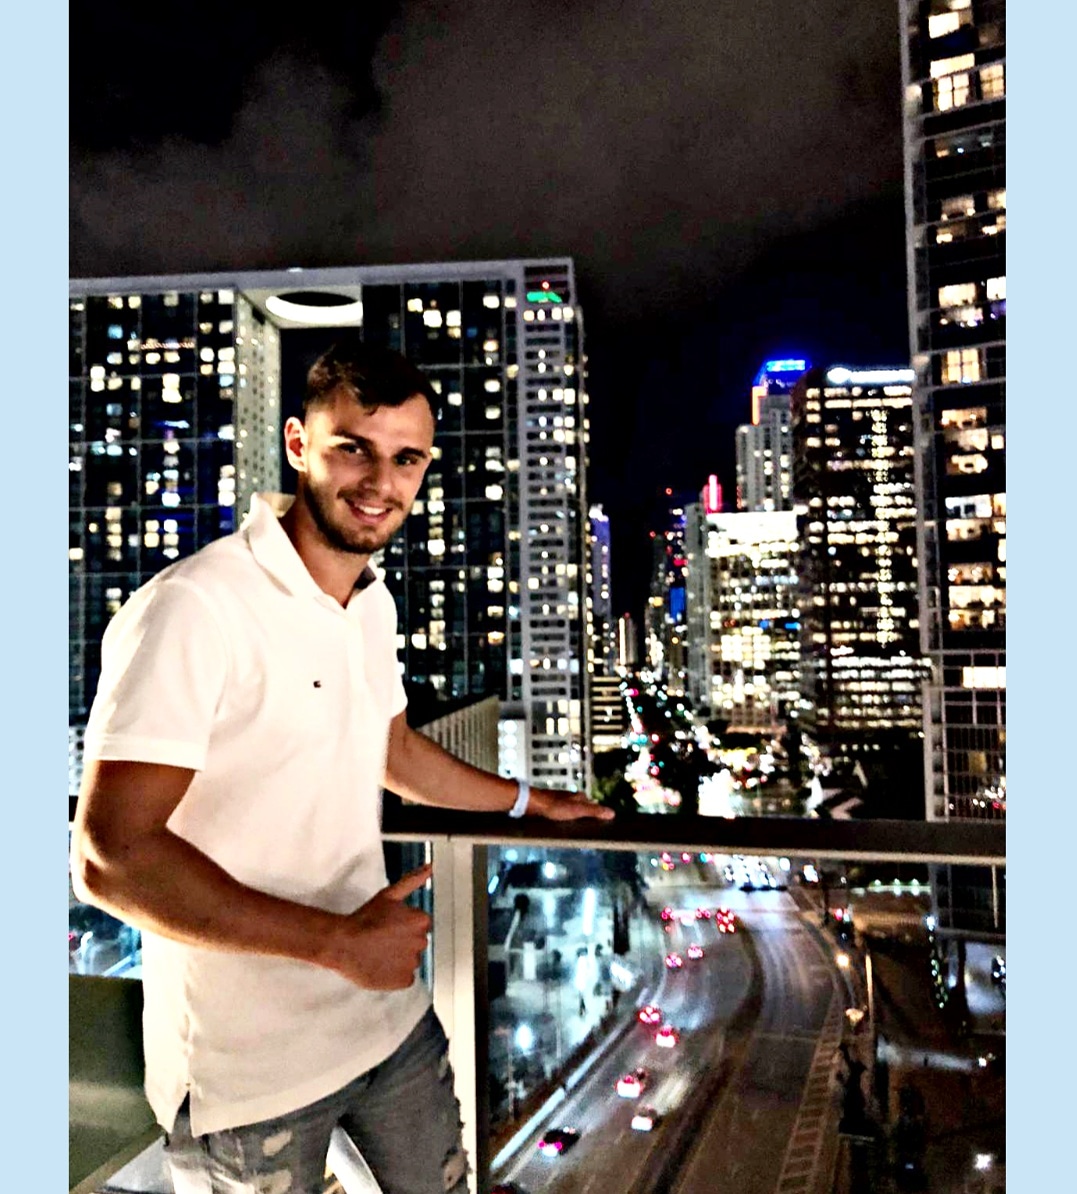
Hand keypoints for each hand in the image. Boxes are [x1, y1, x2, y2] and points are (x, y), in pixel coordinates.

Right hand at [327, 864, 432, 989]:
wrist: (343, 943)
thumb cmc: (365, 919)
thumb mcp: (389, 894)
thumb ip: (412, 880)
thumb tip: (430, 867)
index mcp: (421, 921)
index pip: (419, 925)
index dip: (402, 926)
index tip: (388, 926)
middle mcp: (422, 941)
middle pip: (416, 943)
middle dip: (402, 942)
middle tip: (381, 939)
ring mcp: (413, 962)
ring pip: (410, 960)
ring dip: (398, 958)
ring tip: (378, 952)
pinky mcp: (405, 980)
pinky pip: (405, 978)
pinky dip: (394, 974)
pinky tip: (380, 965)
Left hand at [529, 788, 615, 821]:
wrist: (531, 803)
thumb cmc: (554, 806)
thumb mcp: (577, 810)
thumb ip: (594, 811)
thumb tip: (613, 813)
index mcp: (578, 797)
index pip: (592, 805)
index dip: (597, 813)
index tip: (602, 823)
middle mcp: (569, 797)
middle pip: (581, 807)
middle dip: (585, 816)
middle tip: (589, 828)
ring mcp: (558, 801)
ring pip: (570, 811)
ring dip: (573, 819)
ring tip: (575, 830)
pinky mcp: (548, 807)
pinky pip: (559, 815)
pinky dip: (562, 820)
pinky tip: (561, 827)